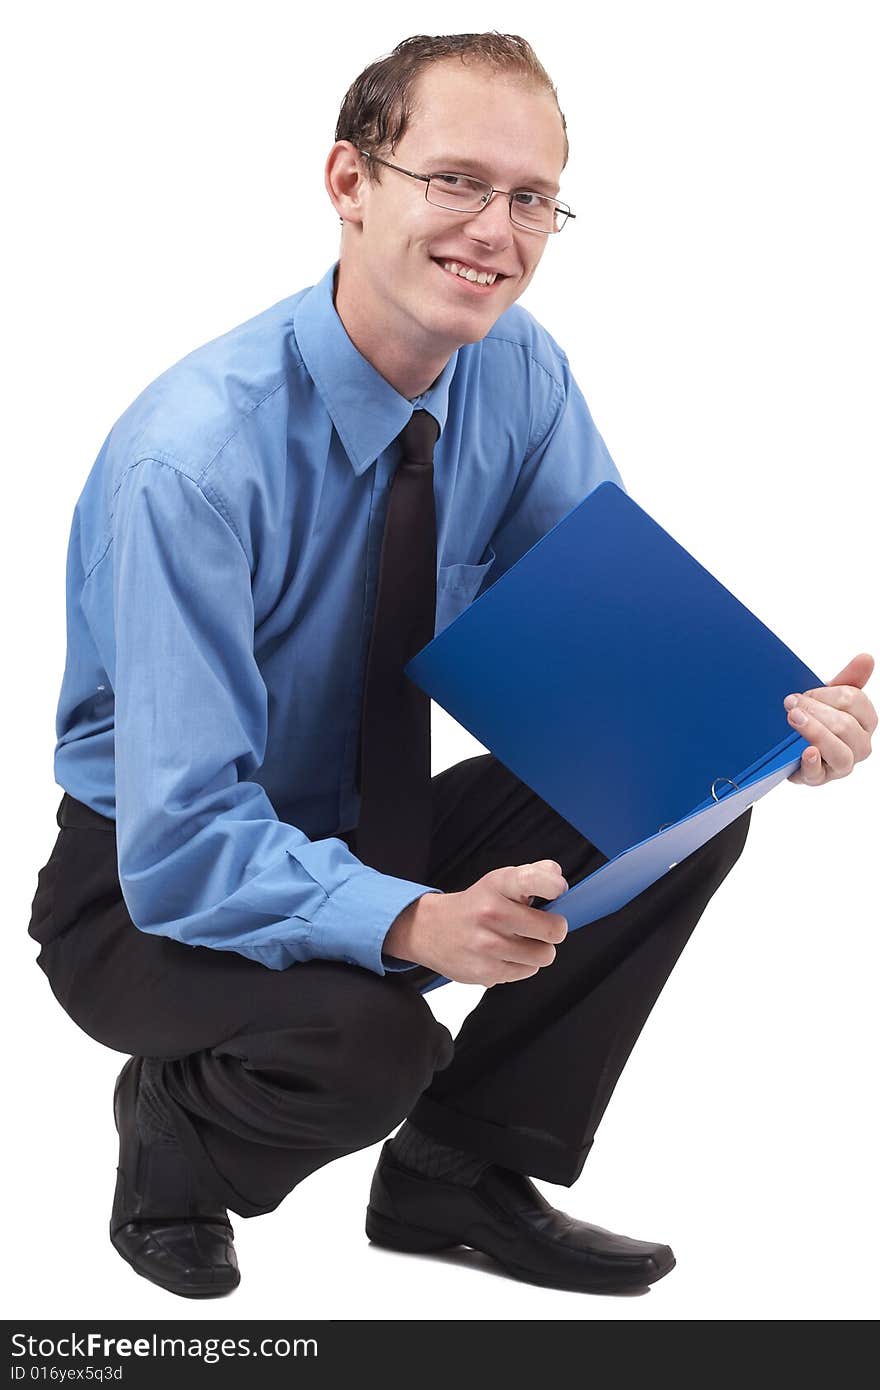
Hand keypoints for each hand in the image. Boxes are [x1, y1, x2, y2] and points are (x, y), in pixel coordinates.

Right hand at [384, 860, 569, 986]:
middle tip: (541, 926)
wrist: (432, 930)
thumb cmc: (476, 905)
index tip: (557, 890)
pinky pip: (527, 971)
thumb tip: (558, 878)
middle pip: (553, 930)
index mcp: (497, 885)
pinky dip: (522, 964)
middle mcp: (491, 913)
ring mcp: (487, 945)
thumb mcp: (500, 881)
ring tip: (521, 941)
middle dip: (554, 929)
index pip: (533, 879)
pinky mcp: (486, 972)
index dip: (553, 885)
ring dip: (538, 950)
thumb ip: (535, 874)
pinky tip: (506, 954)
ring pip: (544, 955)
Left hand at [785, 652, 875, 785]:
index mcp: (866, 720)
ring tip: (794, 719)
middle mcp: (860, 744)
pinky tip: (805, 751)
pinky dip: (812, 762)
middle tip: (791, 703)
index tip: (804, 692)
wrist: (793, 744)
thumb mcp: (831, 696)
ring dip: (815, 732)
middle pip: (845, 725)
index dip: (827, 694)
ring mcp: (842, 764)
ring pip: (839, 751)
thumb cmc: (818, 717)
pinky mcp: (820, 778)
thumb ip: (849, 678)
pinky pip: (819, 773)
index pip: (854, 701)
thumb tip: (867, 657)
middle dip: (815, 711)